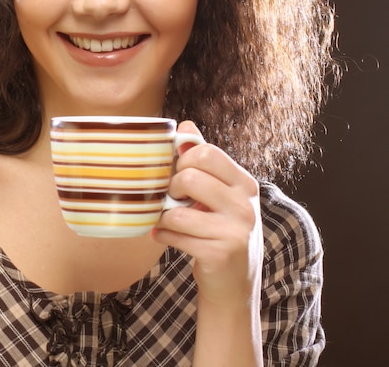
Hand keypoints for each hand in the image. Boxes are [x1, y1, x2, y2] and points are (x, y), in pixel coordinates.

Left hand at [153, 121, 262, 308]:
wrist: (234, 282)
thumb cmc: (221, 229)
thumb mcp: (219, 192)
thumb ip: (203, 159)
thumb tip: (185, 125)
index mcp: (244, 183)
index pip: (206, 152)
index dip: (182, 159)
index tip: (177, 172)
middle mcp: (246, 204)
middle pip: (190, 176)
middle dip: (171, 187)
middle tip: (172, 198)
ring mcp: (236, 230)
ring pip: (178, 210)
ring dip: (163, 215)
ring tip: (166, 219)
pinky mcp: (220, 253)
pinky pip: (175, 234)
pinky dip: (162, 234)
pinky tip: (164, 236)